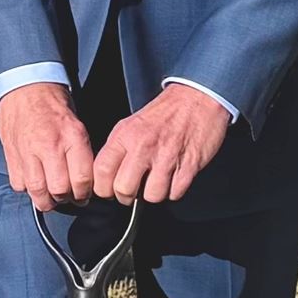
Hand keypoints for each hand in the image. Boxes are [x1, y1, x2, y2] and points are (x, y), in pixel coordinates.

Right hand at [0, 81, 94, 212]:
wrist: (25, 87)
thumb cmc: (54, 106)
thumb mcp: (77, 125)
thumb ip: (81, 153)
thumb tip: (84, 182)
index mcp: (72, 137)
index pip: (81, 180)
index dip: (84, 194)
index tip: (83, 195)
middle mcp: (49, 146)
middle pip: (59, 190)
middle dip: (65, 199)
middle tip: (66, 197)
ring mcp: (27, 151)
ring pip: (37, 190)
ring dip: (45, 199)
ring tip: (49, 198)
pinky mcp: (11, 153)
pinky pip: (18, 183)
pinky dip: (26, 187)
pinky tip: (32, 181)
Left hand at [93, 83, 230, 208]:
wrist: (196, 100)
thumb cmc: (162, 114)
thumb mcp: (129, 125)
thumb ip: (116, 150)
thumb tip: (105, 177)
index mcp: (124, 136)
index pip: (102, 171)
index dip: (102, 188)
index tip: (108, 191)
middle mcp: (143, 147)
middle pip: (124, 189)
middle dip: (126, 197)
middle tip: (132, 192)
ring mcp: (167, 157)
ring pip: (151, 196)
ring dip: (152, 195)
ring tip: (154, 184)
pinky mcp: (190, 166)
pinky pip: (175, 193)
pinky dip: (173, 192)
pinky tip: (171, 180)